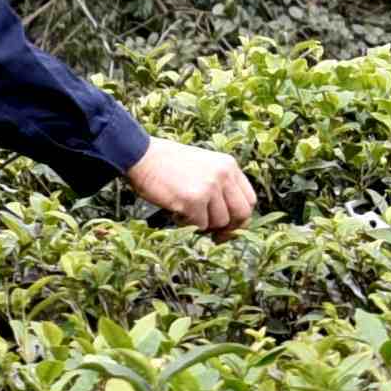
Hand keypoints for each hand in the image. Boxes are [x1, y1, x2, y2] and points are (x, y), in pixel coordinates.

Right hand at [127, 137, 259, 235]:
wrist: (140, 155)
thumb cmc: (166, 163)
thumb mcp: (203, 165)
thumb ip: (219, 184)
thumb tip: (227, 217)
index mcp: (228, 166)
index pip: (249, 200)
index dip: (241, 217)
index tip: (230, 226)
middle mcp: (223, 176)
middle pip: (241, 214)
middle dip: (229, 229)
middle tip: (216, 236)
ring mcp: (209, 188)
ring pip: (218, 222)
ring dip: (202, 224)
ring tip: (185, 212)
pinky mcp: (192, 200)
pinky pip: (198, 224)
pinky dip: (186, 223)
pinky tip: (175, 210)